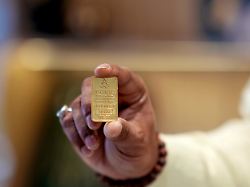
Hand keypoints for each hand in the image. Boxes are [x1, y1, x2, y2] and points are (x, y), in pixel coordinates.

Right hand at [59, 64, 157, 179]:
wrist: (125, 165)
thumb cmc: (137, 148)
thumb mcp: (137, 142)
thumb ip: (125, 133)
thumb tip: (110, 127)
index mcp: (132, 93)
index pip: (123, 76)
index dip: (112, 72)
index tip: (99, 71)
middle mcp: (110, 94)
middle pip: (92, 85)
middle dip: (90, 104)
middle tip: (94, 123)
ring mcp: (92, 105)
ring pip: (78, 104)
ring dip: (83, 126)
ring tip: (94, 144)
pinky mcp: (77, 119)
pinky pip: (68, 120)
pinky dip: (75, 135)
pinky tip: (88, 148)